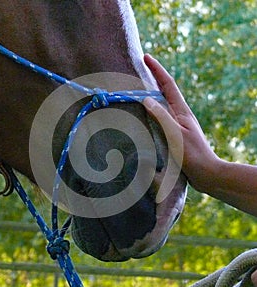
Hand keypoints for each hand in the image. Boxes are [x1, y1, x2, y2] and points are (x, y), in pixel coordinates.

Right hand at [143, 54, 219, 192]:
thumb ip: (162, 115)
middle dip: (152, 78)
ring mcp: (176, 124)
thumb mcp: (175, 133)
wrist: (206, 173)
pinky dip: (149, 113)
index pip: (167, 84)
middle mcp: (178, 114)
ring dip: (149, 95)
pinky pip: (159, 118)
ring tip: (135, 91)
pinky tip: (142, 117)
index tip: (146, 57)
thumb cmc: (192, 154)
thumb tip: (146, 98)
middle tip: (137, 70)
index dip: (157, 69)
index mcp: (180, 110)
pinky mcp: (173, 135)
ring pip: (160, 105)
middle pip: (163, 91)